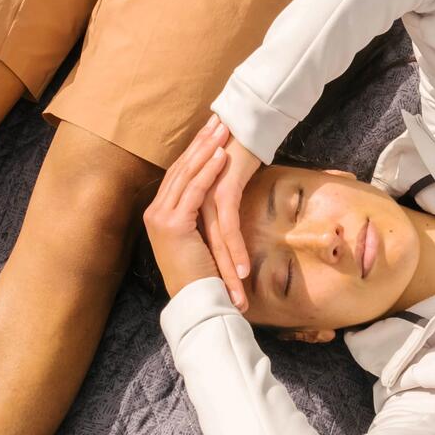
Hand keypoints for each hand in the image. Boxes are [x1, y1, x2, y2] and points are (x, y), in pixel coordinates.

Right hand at [144, 118, 232, 297]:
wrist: (196, 300)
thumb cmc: (201, 275)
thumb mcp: (196, 240)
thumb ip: (197, 219)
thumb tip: (212, 200)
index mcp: (158, 215)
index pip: (177, 176)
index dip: (194, 151)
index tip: (209, 132)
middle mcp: (154, 213)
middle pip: (179, 169)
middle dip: (200, 142)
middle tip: (217, 119)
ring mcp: (161, 218)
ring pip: (186, 176)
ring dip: (205, 150)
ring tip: (222, 130)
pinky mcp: (174, 225)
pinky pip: (194, 191)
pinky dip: (208, 172)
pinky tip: (222, 156)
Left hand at [195, 116, 262, 310]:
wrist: (241, 127)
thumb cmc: (237, 153)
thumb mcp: (225, 185)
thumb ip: (222, 207)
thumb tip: (227, 229)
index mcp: (190, 204)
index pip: (198, 245)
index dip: (209, 271)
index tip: (218, 295)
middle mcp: (192, 204)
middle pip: (204, 250)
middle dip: (219, 281)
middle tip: (229, 307)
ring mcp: (205, 200)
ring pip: (215, 245)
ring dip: (228, 273)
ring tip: (237, 297)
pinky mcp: (221, 193)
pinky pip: (228, 227)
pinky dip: (237, 250)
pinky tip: (245, 270)